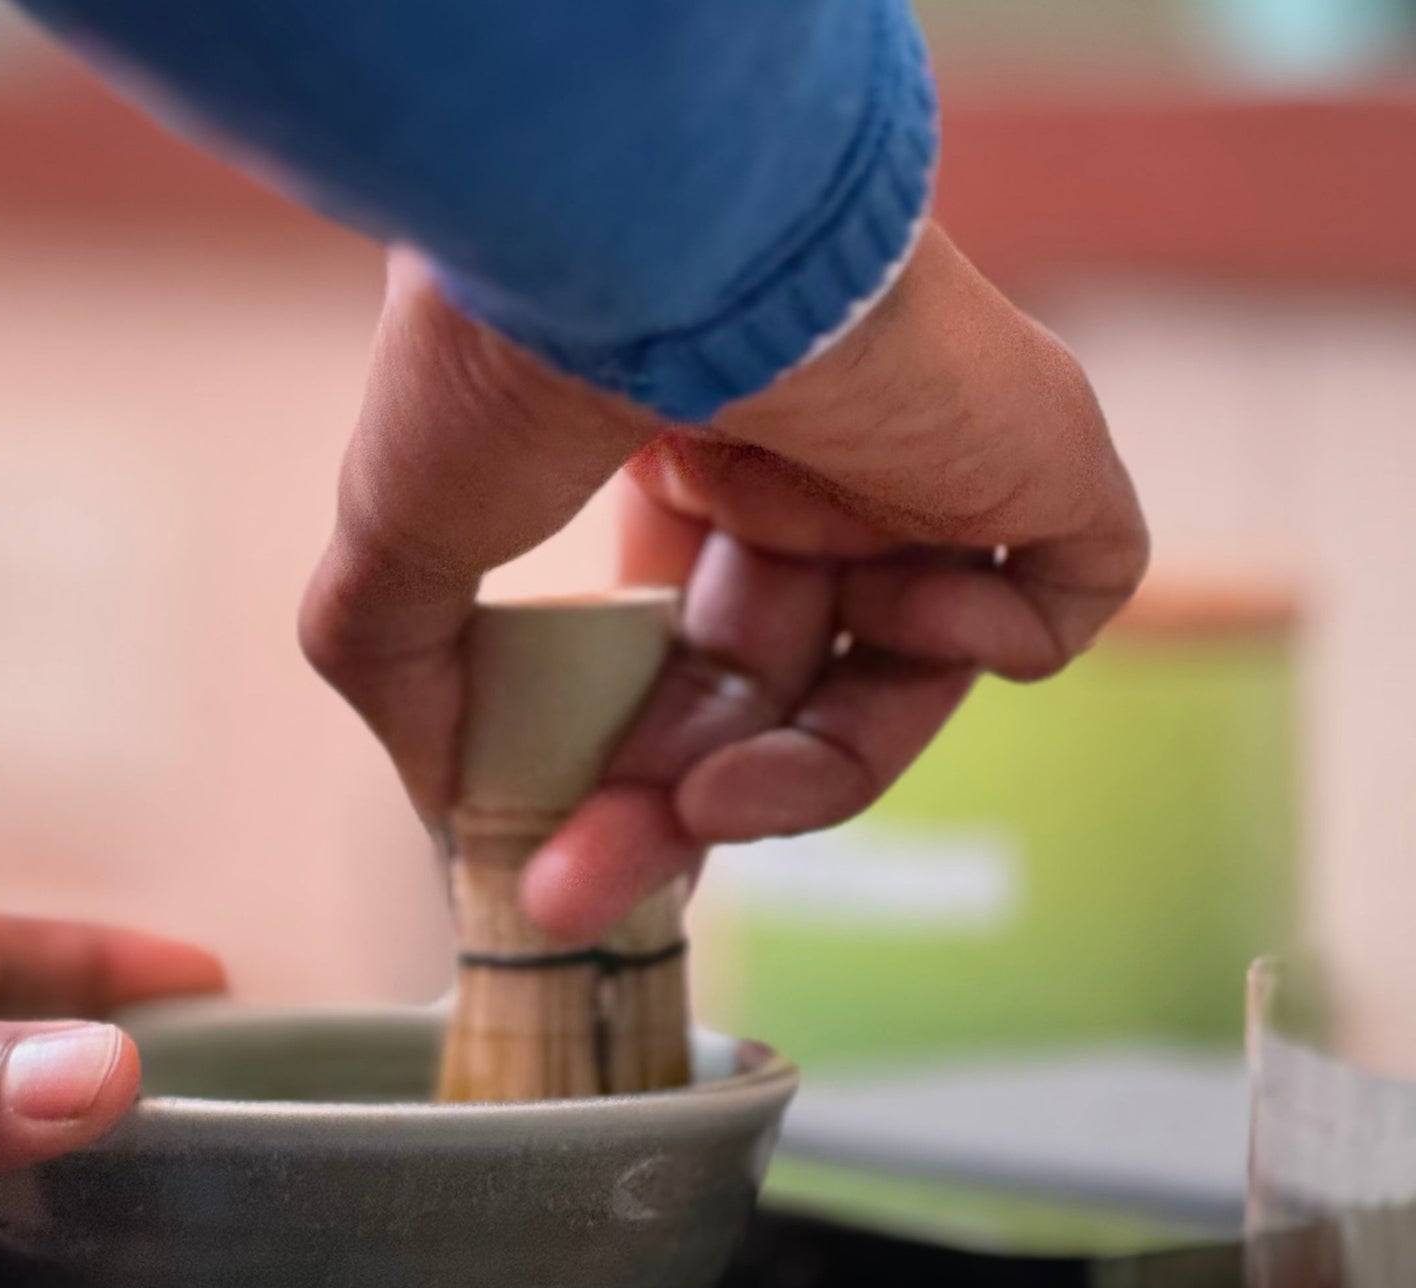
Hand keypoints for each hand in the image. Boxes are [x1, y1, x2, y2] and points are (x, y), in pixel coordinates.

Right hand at [301, 223, 1146, 941]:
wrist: (636, 232)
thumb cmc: (499, 356)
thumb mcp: (398, 540)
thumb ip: (405, 674)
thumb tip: (444, 810)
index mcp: (670, 438)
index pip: (680, 629)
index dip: (634, 742)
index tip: (569, 827)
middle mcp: (801, 445)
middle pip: (767, 676)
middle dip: (668, 798)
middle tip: (583, 883)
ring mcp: (916, 449)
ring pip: (897, 672)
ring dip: (801, 778)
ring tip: (699, 815)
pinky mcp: (1033, 447)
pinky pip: (1061, 596)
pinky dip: (987, 647)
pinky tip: (888, 605)